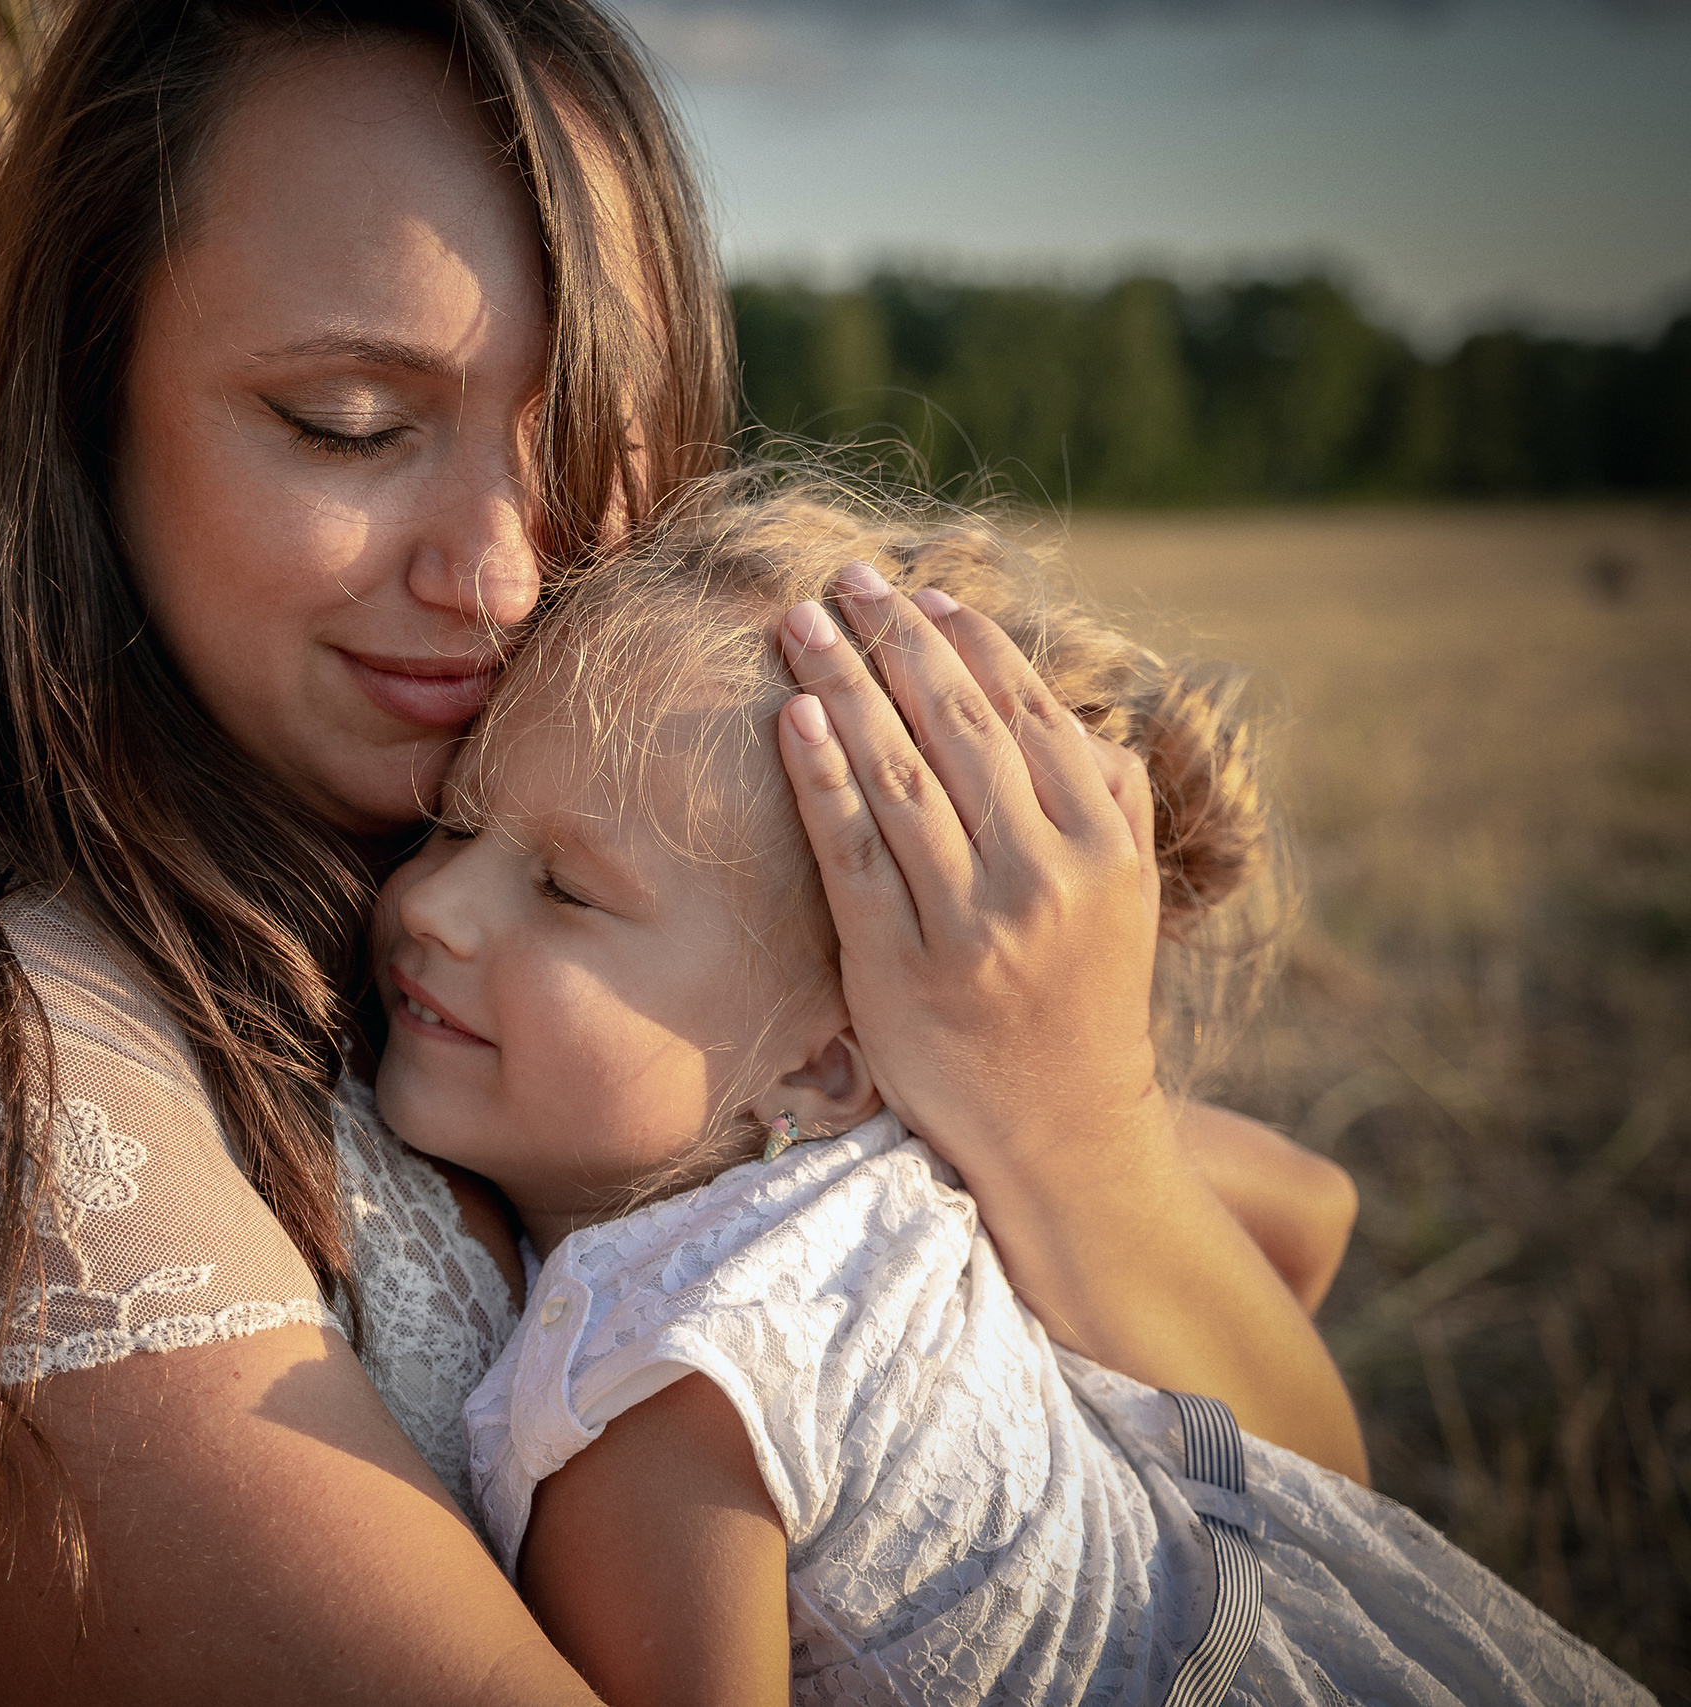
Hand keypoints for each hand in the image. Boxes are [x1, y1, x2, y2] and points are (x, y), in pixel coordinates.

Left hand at [774, 569, 1166, 1174]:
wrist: (1061, 1133)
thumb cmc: (1080, 999)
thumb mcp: (1124, 897)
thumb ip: (1111, 801)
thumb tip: (1075, 711)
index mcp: (1103, 844)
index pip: (1028, 716)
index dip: (971, 645)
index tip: (923, 596)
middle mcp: (1043, 876)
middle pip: (959, 729)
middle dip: (898, 642)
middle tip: (848, 581)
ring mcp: (970, 923)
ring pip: (901, 778)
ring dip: (846, 686)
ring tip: (801, 624)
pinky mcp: (899, 967)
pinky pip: (853, 854)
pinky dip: (823, 778)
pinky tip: (795, 717)